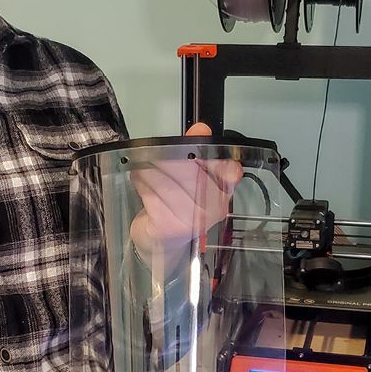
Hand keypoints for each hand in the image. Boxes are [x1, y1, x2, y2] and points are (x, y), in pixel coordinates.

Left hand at [129, 123, 242, 272]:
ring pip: (164, 180)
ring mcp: (191, 220)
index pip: (228, 171)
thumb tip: (201, 128)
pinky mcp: (169, 227)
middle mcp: (212, 208)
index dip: (219, 161)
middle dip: (166, 160)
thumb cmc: (176, 205)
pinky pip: (150, 193)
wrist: (161, 243)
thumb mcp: (189, 176)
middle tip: (154, 156)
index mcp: (222, 192)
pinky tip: (142, 186)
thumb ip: (195, 150)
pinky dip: (141, 184)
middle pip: (188, 171)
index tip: (203, 153)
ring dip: (149, 171)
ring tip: (146, 172)